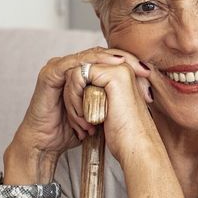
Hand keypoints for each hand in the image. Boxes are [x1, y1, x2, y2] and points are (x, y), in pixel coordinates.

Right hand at [11, 48, 152, 160]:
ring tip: (125, 65)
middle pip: (102, 54)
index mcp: (84, 74)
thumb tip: (145, 97)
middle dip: (124, 60)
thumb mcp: (103, 113)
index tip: (149, 74)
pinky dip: (87, 66)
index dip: (130, 64)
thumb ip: (116, 100)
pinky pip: (71, 65)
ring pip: (88, 57)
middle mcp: (71, 67)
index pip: (109, 60)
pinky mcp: (50, 75)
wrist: (47, 143)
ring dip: (108, 62)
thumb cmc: (73, 130)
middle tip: (143, 68)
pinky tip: (103, 68)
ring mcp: (59, 68)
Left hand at [75, 56, 162, 162]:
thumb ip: (95, 95)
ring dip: (71, 101)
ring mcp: (120, 69)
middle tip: (81, 124)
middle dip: (72, 99)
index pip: (86, 75)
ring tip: (83, 123)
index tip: (83, 122)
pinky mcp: (113, 75)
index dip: (77, 97)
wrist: (137, 149)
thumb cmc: (125, 136)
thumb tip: (74, 90)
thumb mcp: (106, 110)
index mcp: (122, 75)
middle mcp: (123, 68)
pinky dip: (73, 97)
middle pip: (79, 73)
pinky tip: (85, 116)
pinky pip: (77, 77)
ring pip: (75, 74)